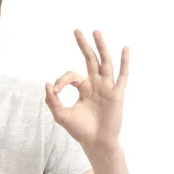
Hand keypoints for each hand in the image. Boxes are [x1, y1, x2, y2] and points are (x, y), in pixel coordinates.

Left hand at [45, 29, 128, 150]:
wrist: (96, 143)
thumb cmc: (80, 130)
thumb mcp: (61, 115)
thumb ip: (53, 101)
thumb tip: (48, 84)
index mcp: (84, 88)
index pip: (72, 76)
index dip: (62, 81)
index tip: (57, 92)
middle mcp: (96, 84)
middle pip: (90, 60)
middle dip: (84, 45)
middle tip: (77, 30)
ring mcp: (107, 88)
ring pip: (105, 63)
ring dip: (101, 47)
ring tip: (95, 32)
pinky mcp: (117, 95)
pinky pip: (122, 76)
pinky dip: (124, 62)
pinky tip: (125, 48)